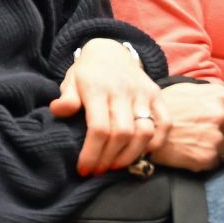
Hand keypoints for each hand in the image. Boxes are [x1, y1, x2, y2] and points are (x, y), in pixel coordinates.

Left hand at [51, 38, 162, 174]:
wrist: (110, 51)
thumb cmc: (87, 73)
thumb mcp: (70, 81)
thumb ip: (66, 98)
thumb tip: (58, 110)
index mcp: (97, 89)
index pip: (98, 128)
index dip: (92, 153)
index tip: (84, 170)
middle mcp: (122, 91)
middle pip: (122, 133)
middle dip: (109, 158)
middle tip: (99, 171)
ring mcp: (142, 92)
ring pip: (145, 131)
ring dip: (131, 155)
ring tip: (116, 166)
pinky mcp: (157, 95)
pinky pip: (165, 123)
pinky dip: (156, 143)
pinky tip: (141, 154)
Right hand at [144, 82, 223, 171]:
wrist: (141, 127)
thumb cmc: (164, 108)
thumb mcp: (189, 91)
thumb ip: (215, 96)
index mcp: (220, 97)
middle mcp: (222, 116)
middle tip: (206, 136)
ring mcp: (215, 138)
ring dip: (216, 150)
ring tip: (195, 144)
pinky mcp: (206, 157)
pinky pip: (215, 162)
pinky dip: (205, 160)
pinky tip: (190, 151)